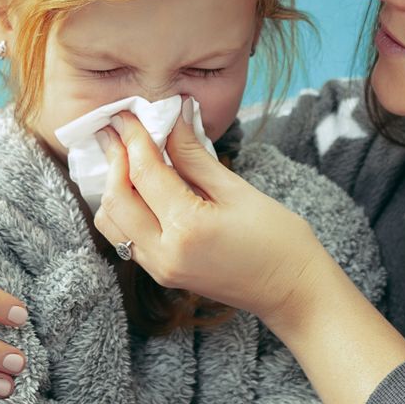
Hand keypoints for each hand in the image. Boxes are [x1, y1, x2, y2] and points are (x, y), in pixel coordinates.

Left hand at [91, 102, 327, 322]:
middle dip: (114, 159)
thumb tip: (174, 120)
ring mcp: (160, 269)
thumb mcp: (238, 190)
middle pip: (116, 199)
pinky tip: (136, 187)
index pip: (144, 173)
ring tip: (123, 155)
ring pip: (112, 223)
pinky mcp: (162, 274)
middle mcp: (164, 253)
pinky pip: (125, 238)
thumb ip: (196, 156)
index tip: (127, 113)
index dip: (133, 138)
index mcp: (187, 228)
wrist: (292, 291)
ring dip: (112, 186)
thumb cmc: (278, 239)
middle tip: (116, 129)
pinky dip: (123, 209)